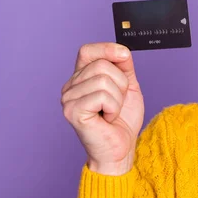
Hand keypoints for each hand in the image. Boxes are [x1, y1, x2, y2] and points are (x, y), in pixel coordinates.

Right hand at [61, 43, 144, 174]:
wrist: (121, 148)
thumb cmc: (122, 120)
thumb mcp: (128, 87)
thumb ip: (124, 66)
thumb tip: (122, 50)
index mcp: (81, 78)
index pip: (87, 51)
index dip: (106, 49)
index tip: (124, 56)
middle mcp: (70, 86)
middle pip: (102, 65)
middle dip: (121, 83)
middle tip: (117, 102)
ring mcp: (68, 99)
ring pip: (104, 80)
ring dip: (118, 99)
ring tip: (111, 112)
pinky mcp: (72, 111)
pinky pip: (102, 96)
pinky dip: (113, 108)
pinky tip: (107, 118)